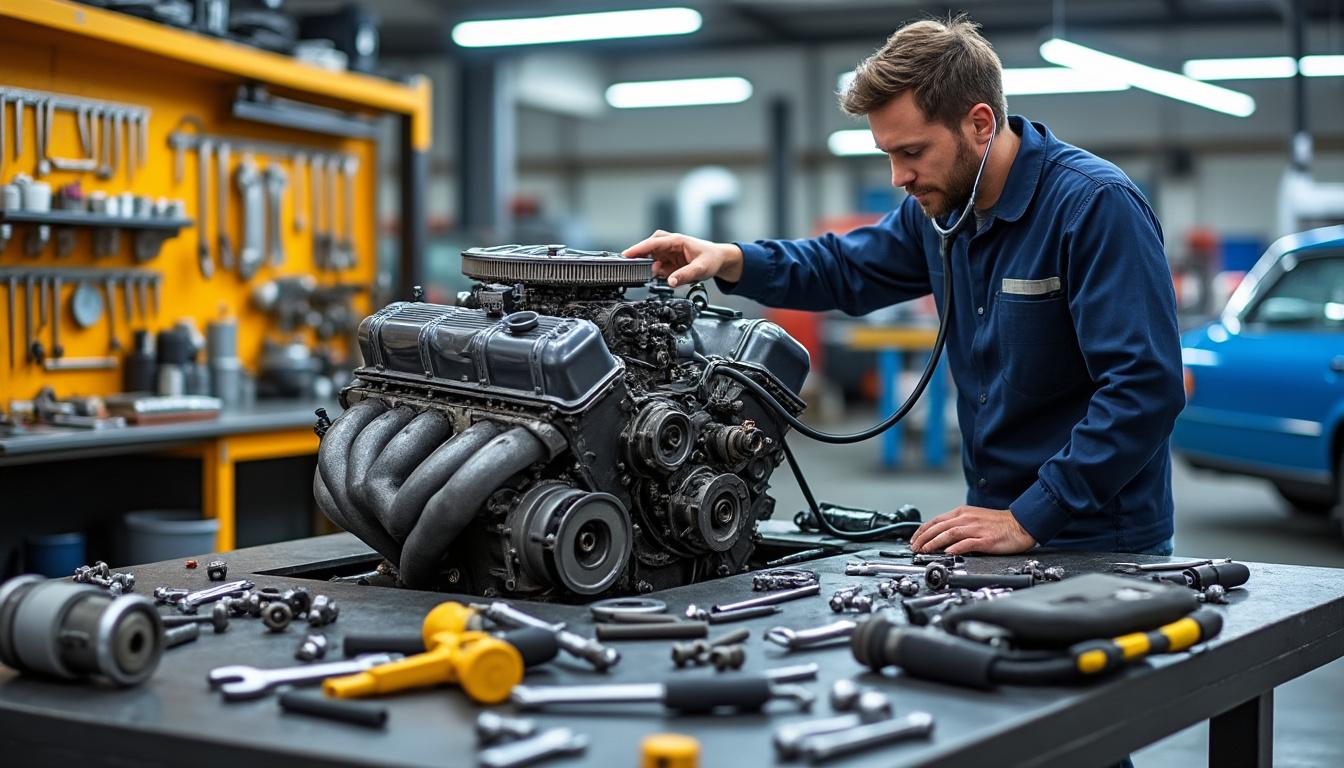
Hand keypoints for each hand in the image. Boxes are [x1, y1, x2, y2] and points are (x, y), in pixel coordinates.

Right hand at [622, 230, 742, 287]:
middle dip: (640, 257)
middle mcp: (670, 244)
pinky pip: (657, 266)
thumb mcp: (701, 269)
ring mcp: (668, 252)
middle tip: (633, 268)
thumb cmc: (711, 259)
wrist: (718, 260)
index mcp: (676, 241)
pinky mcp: (668, 260)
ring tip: (664, 274)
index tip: (626, 255)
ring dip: (652, 268)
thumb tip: (670, 282)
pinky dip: (658, 272)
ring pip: (651, 258)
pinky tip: (668, 275)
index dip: (638, 249)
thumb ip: (685, 275)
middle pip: (648, 248)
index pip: (653, 243)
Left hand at [909, 505, 1036, 554]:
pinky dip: (956, 547)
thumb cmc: (998, 524)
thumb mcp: (974, 518)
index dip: (923, 530)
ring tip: (925, 550)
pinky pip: (968, 543)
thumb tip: (941, 536)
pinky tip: (948, 552)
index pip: (936, 520)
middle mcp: (967, 518)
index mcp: (963, 512)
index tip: (914, 539)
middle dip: (924, 538)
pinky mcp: (986, 539)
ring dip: (935, 542)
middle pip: (940, 527)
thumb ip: (958, 524)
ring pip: (950, 533)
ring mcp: (976, 529)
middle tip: (915, 547)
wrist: (1021, 524)